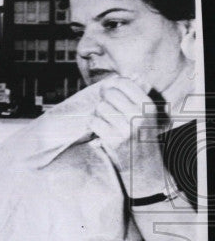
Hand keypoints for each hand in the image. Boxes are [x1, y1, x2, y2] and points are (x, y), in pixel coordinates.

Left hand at [90, 76, 168, 196]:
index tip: (108, 90)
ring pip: (100, 107)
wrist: (144, 166)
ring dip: (98, 113)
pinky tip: (100, 129)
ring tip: (106, 121)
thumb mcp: (147, 115)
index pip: (124, 83)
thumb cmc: (142, 136)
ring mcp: (127, 128)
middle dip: (104, 99)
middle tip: (106, 108)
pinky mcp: (114, 140)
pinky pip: (93, 121)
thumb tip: (133, 74)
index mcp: (148, 106)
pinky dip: (93, 124)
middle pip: (109, 94)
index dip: (112, 84)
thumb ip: (138, 95)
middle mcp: (139, 116)